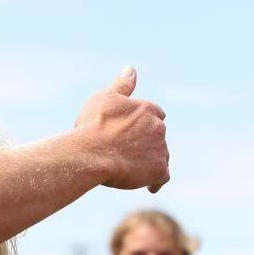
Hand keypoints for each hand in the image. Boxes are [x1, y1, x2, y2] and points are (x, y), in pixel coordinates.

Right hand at [74, 66, 168, 192]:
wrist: (91, 154)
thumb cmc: (93, 125)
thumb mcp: (104, 98)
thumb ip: (122, 85)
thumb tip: (131, 69)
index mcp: (147, 109)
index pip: (154, 113)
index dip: (140, 121)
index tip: (126, 129)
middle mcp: (159, 128)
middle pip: (157, 135)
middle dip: (144, 140)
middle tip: (121, 148)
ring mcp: (161, 149)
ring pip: (160, 155)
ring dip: (148, 159)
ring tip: (127, 167)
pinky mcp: (159, 170)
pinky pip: (162, 177)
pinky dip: (156, 180)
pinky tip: (148, 186)